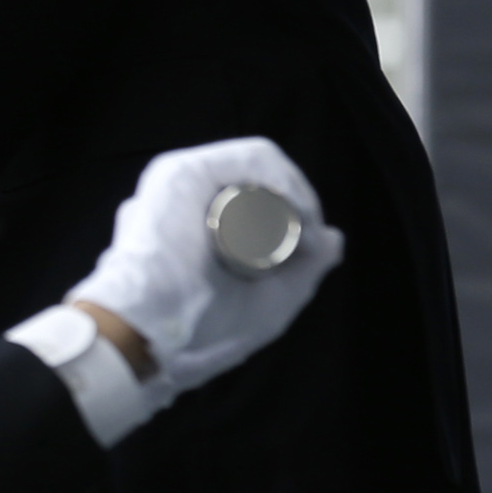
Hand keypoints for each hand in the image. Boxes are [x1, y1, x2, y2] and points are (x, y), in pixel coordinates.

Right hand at [65, 138, 345, 400]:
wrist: (156, 333)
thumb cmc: (202, 326)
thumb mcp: (271, 301)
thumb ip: (303, 272)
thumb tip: (335, 238)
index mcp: (194, 223)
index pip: (257, 197)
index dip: (295, 213)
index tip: (311, 247)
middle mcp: (187, 198)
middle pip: (261, 180)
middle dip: (299, 203)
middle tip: (311, 240)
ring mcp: (182, 182)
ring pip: (260, 165)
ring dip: (295, 192)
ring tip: (304, 226)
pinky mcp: (181, 172)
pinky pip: (250, 159)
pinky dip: (283, 179)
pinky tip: (293, 207)